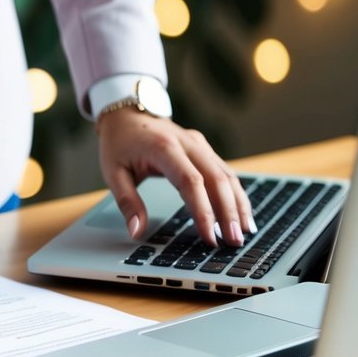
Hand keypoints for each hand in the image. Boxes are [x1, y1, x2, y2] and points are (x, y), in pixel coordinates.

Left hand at [96, 108, 254, 246]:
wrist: (127, 114)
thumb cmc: (119, 144)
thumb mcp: (112, 172)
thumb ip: (127, 202)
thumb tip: (136, 232)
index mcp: (164, 148)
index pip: (190, 182)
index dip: (203, 211)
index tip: (209, 237)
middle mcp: (188, 144)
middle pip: (217, 179)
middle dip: (228, 212)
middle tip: (234, 241)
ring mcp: (200, 145)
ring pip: (227, 175)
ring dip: (238, 204)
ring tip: (245, 232)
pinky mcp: (205, 149)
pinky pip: (225, 172)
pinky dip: (236, 194)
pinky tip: (242, 213)